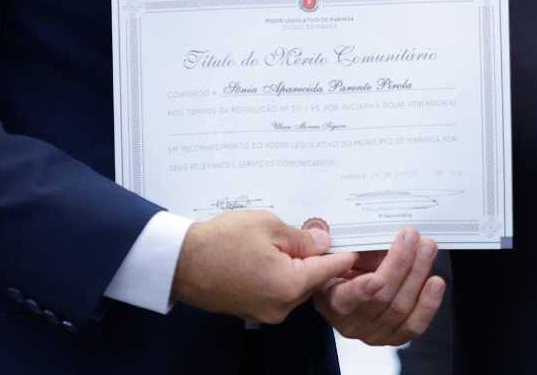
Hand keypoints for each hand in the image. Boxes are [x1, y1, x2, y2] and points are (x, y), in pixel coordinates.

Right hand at [171, 210, 357, 323]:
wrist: (179, 262)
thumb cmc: (219, 242)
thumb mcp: (267, 226)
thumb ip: (301, 237)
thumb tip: (322, 242)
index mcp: (289, 285)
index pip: (330, 269)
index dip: (344, 252)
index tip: (358, 244)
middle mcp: (281, 306)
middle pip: (313, 279)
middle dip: (315, 256)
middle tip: (315, 231)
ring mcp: (266, 312)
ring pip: (296, 285)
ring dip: (295, 264)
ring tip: (281, 240)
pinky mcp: (252, 310)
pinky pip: (278, 291)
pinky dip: (279, 274)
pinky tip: (267, 254)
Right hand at [314, 228, 444, 345]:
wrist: (349, 291)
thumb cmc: (345, 270)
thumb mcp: (340, 254)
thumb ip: (351, 245)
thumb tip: (373, 231)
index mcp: (332, 300)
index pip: (346, 299)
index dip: (362, 289)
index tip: (375, 276)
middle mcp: (352, 322)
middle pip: (381, 298)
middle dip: (400, 263)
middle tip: (411, 237)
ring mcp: (375, 332)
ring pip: (401, 307)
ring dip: (418, 273)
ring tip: (426, 248)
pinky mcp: (396, 336)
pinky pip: (415, 324)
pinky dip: (428, 302)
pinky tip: (435, 282)